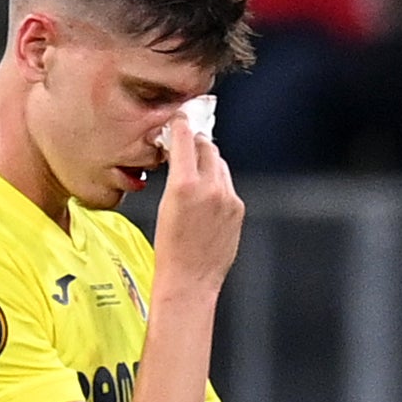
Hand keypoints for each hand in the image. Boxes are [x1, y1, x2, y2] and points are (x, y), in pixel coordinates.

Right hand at [152, 111, 243, 296]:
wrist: (190, 281)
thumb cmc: (170, 250)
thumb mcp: (164, 206)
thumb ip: (177, 175)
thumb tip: (182, 153)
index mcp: (184, 185)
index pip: (185, 137)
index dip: (181, 125)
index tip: (178, 120)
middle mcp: (210, 187)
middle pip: (206, 146)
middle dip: (195, 143)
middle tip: (185, 145)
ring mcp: (227, 198)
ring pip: (219, 164)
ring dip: (207, 162)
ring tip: (195, 174)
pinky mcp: (238, 208)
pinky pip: (227, 185)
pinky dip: (217, 183)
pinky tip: (206, 199)